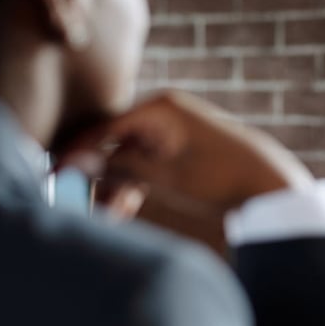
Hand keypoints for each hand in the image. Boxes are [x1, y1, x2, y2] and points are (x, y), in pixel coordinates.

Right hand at [56, 91, 312, 219]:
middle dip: (101, 178)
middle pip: (116, 144)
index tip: (56, 175)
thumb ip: (120, 168)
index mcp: (160, 108)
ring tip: (111, 217)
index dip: (79, 154)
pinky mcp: (181, 150)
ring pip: (132, 159)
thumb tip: (78, 164)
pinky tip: (125, 210)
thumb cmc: (219, 175)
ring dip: (119, 187)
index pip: (106, 129)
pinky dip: (138, 185)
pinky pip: (149, 165)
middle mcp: (165, 114)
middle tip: (87, 208)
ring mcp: (173, 132)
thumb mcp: (165, 175)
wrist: (269, 184)